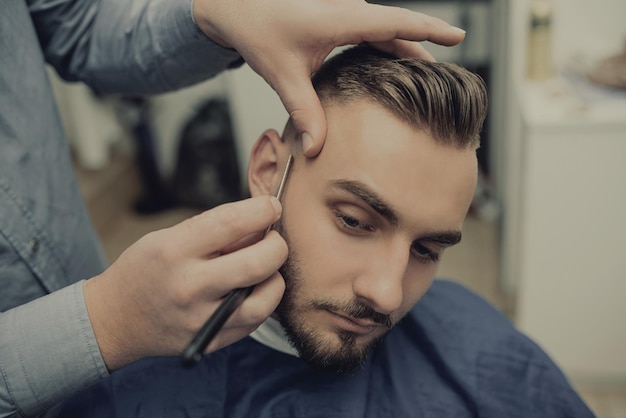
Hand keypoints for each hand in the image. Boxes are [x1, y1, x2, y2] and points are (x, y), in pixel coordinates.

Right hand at [84, 196, 287, 369]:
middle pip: (258, 262)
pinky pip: (256, 320)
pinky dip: (263, 300)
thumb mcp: (169, 237)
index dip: (262, 210)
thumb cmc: (145, 270)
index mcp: (174, 251)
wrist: (116, 319)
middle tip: (273, 239)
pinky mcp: (212, 341)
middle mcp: (189, 286)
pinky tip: (252, 289)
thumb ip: (215, 231)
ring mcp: (202, 319)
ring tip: (264, 268)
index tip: (271, 206)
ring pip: (265, 299)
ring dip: (275, 278)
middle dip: (277, 244)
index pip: (231, 223)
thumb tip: (262, 222)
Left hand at [193, 0, 465, 156]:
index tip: (458, 37)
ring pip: (385, 31)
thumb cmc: (256, 29)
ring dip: (405, 50)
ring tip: (424, 80)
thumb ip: (304, 111)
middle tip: (444, 81)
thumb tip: (316, 149)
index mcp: (341, 17)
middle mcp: (348, 10)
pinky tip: (390, 69)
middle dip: (423, 50)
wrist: (235, 5)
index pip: (397, 22)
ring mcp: (344, 12)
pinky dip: (386, 49)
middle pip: (397, 30)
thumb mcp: (283, 74)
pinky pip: (371, 32)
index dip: (430, 29)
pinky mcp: (337, 18)